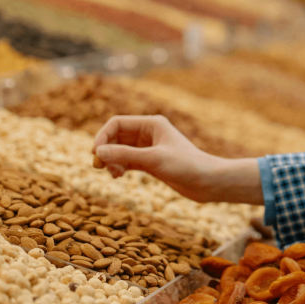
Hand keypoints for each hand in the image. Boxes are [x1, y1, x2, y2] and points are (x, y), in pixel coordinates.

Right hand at [92, 115, 262, 204]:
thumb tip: (98, 153)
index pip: (117, 123)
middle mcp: (150, 133)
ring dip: (112, 159)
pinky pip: (128, 160)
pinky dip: (119, 166)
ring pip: (121, 149)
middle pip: (116, 136)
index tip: (95, 154)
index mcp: (152, 123)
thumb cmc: (186, 166)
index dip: (102, 136)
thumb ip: (124, 155)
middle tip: (98, 166)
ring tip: (112, 174)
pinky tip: (117, 175)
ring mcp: (150, 148)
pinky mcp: (152, 162)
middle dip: (106, 149)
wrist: (209, 182)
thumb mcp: (153, 160)